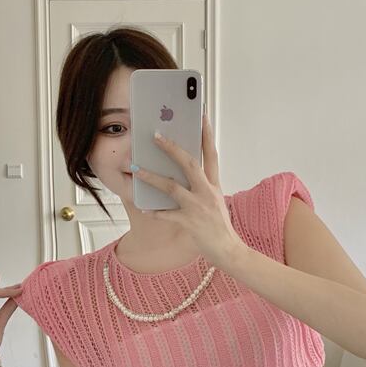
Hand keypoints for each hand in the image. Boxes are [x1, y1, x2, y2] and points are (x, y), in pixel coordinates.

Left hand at [132, 113, 245, 269]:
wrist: (229, 251)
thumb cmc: (220, 227)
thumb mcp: (215, 201)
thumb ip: (203, 187)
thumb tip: (183, 174)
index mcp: (215, 185)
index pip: (211, 154)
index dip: (206, 134)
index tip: (201, 115)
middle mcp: (207, 193)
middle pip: (189, 164)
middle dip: (171, 148)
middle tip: (156, 135)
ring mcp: (198, 207)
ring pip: (172, 187)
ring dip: (152, 176)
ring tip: (136, 168)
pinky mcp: (189, 223)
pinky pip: (167, 215)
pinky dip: (154, 211)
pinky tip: (143, 207)